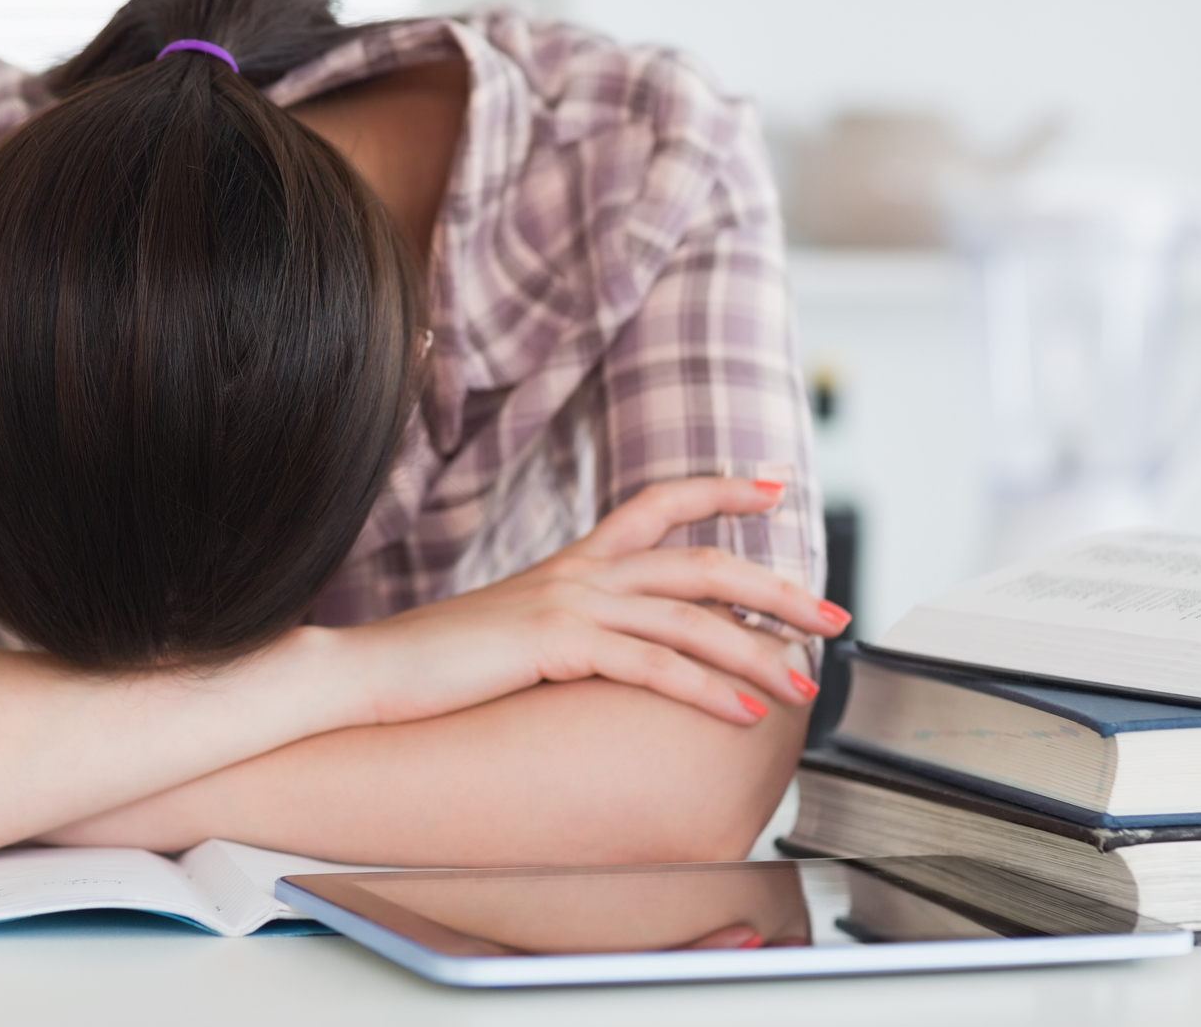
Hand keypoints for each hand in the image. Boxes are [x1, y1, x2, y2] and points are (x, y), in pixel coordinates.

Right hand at [337, 477, 847, 727]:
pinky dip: (707, 688)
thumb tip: (613, 648)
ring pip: (690, 615)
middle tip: (833, 615)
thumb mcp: (512, 631)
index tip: (773, 489)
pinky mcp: (555, 644)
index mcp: (570, 561)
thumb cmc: (433, 664)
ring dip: (760, 651)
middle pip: (701, 561)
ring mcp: (567, 603)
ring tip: (805, 681)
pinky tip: (743, 710)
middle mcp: (578, 571)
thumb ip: (566, 628)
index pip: (658, 504)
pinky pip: (651, 663)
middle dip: (778, 587)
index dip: (720, 491)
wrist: (366, 671)